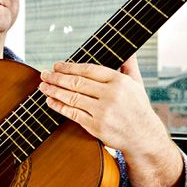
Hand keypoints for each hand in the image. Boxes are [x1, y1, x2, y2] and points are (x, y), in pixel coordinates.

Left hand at [36, 58, 168, 159]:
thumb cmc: (138, 108)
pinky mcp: (95, 126)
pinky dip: (58, 106)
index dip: (69, 67)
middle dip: (57, 77)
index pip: (88, 70)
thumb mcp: (137, 84)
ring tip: (43, 86)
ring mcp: (102, 111)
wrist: (144, 136)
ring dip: (54, 90)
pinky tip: (50, 101)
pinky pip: (72, 113)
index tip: (56, 65)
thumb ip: (129, 65)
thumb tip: (128, 50)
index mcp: (119, 81)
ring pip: (72, 97)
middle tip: (44, 74)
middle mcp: (111, 95)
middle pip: (77, 82)